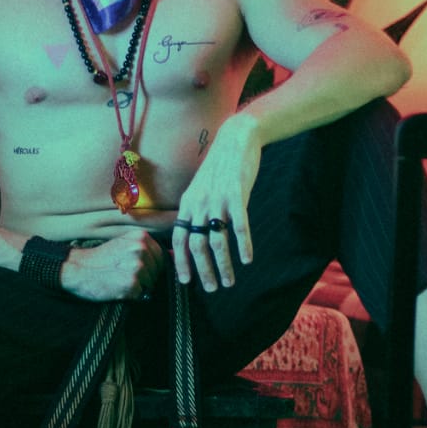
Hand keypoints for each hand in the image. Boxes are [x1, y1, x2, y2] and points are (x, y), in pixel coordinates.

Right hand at [60, 231, 166, 301]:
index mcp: (141, 237)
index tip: (132, 266)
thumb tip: (176, 256)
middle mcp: (141, 249)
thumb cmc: (101, 259)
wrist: (77, 269)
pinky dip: (130, 296)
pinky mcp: (131, 284)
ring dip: (138, 287)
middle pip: (158, 272)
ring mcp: (137, 267)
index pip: (162, 258)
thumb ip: (149, 249)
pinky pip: (141, 295)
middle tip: (122, 273)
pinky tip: (116, 287)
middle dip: (145, 277)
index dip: (150, 267)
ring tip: (119, 279)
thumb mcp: (125, 245)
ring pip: (151, 284)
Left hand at [172, 115, 260, 290]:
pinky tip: (247, 260)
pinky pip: (240, 226)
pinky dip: (243, 245)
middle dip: (203, 270)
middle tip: (211, 289)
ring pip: (217, 240)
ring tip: (229, 282)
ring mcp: (218, 199)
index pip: (179, 238)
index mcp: (188, 203)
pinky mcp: (237, 194)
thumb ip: (196, 210)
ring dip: (223, 265)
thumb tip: (194, 235)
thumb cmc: (220, 167)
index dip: (181, 261)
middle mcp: (199, 203)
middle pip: (197, 244)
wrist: (236, 139)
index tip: (186, 281)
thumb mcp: (200, 188)